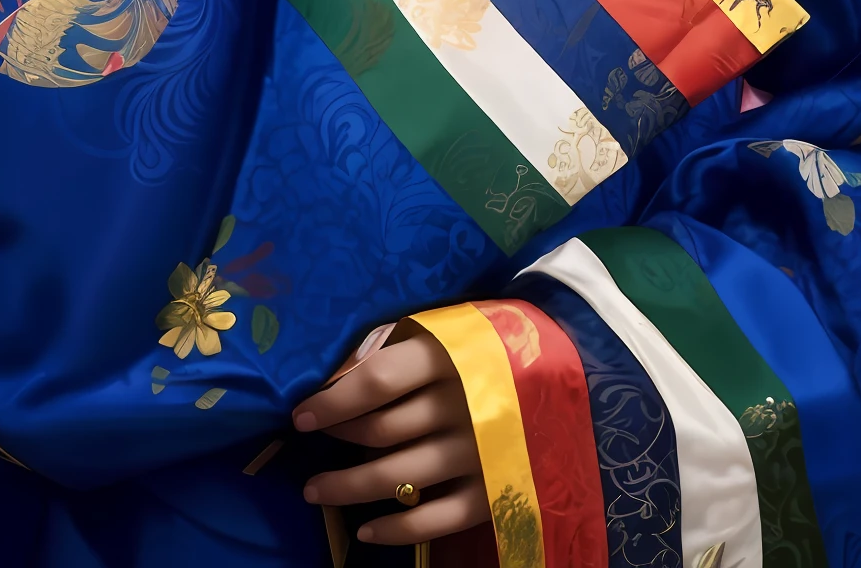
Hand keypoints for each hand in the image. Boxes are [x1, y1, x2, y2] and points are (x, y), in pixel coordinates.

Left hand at [292, 331, 488, 546]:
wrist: (561, 363)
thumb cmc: (480, 342)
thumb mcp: (440, 329)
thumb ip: (393, 349)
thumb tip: (332, 377)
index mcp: (445, 356)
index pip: (377, 381)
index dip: (333, 401)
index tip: (300, 415)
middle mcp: (460, 405)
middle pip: (382, 431)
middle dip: (337, 441)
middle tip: (307, 447)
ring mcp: (478, 452)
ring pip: (399, 479)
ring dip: (349, 488)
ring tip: (316, 490)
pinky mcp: (493, 490)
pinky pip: (437, 520)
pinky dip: (398, 530)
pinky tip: (366, 531)